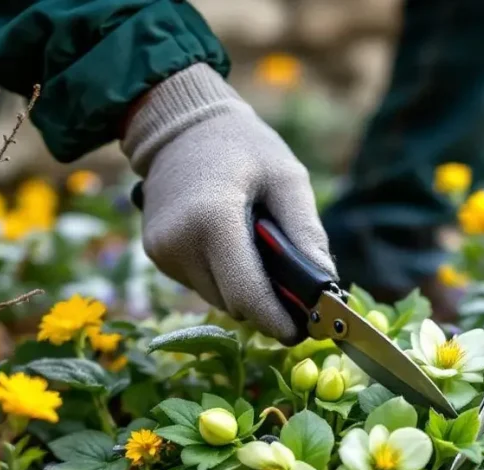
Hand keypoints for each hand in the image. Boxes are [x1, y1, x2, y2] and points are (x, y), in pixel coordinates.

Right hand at [121, 63, 335, 341]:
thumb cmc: (242, 146)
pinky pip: (201, 283)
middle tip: (296, 293)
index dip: (277, 320)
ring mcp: (162, 251)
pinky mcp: (156, 254)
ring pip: (218, 299)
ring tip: (262, 256)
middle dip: (267, 304)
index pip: (247, 294)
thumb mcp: (286, 178)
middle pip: (234, 303)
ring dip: (245, 290)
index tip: (303, 332)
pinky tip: (234, 247)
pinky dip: (224, 277)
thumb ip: (306, 232)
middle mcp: (179, 243)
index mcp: (213, 220)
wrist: (178, 123)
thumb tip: (328, 283)